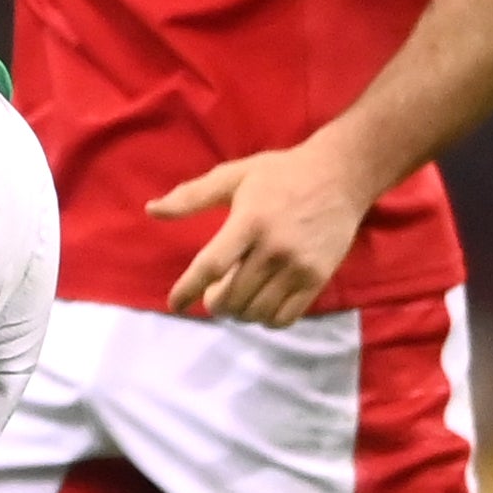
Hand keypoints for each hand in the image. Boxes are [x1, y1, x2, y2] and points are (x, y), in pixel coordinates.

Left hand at [153, 136, 376, 324]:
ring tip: (238, 295)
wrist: (341, 176)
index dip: (187, 289)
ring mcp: (299, 266)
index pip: (211, 266)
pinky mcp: (318, 278)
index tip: (174, 304)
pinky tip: (261, 303)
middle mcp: (274, 248)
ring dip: (239, 312)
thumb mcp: (233, 176)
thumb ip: (191, 196)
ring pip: (256, 311)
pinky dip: (265, 319)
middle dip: (214, 302)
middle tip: (215, 292)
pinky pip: (285, 317)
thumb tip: (151, 210)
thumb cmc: (281, 174)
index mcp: (249, 222)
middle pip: (232, 297)